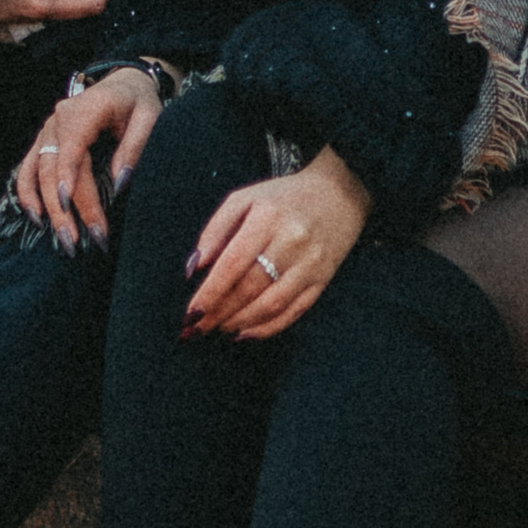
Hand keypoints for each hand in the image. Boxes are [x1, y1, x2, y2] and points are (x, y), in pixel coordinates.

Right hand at [13, 67, 161, 250]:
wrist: (123, 84)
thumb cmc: (138, 102)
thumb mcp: (150, 117)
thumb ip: (135, 148)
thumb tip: (118, 184)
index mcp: (85, 109)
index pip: (72, 147)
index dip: (68, 177)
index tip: (69, 207)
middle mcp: (59, 119)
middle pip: (55, 168)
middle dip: (66, 208)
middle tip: (80, 242)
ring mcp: (48, 131)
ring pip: (38, 173)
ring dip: (47, 209)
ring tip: (64, 240)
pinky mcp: (43, 143)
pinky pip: (27, 170)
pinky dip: (28, 194)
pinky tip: (37, 219)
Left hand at [182, 150, 369, 342]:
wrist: (337, 195)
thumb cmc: (282, 198)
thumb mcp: (245, 199)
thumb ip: (215, 230)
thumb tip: (193, 268)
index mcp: (268, 217)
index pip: (233, 264)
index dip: (210, 293)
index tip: (190, 313)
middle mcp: (292, 241)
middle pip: (250, 287)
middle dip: (219, 312)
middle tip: (197, 328)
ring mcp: (310, 263)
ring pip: (271, 304)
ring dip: (240, 322)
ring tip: (219, 328)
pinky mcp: (322, 280)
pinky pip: (294, 311)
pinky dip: (267, 328)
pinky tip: (246, 333)